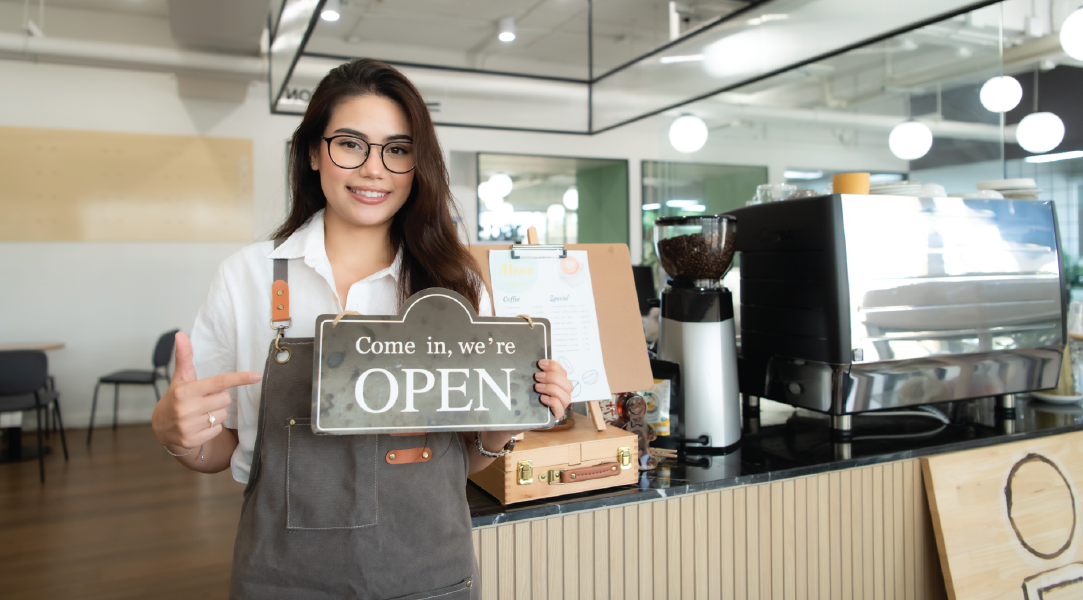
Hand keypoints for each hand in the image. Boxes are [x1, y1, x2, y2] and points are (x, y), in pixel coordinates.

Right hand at [151, 332, 260, 452]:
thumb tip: (180, 334)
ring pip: (223, 415)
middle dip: (219, 398)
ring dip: (216, 413)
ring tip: (200, 413)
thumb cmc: (176, 398)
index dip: (239, 378)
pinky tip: (199, 425)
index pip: (219, 382)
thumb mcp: (180, 378)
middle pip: (225, 399)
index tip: (256, 376)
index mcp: (185, 391)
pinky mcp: (192, 440)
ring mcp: (189, 426)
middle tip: (205, 400)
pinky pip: (218, 429)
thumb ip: (184, 357)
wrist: (162, 428)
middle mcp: (186, 408)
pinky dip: (212, 427)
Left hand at [534, 359, 572, 419]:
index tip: (540, 363)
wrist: (523, 413)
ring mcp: (561, 406)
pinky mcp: (557, 415)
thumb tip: (536, 364)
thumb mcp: (533, 382)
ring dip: (551, 389)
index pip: (563, 372)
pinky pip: (560, 409)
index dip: (553, 366)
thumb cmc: (529, 395)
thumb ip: (538, 374)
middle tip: (537, 376)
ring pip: (566, 396)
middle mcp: (563, 394)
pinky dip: (552, 401)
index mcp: (560, 384)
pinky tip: (542, 398)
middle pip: (568, 384)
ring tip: (537, 387)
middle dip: (552, 377)